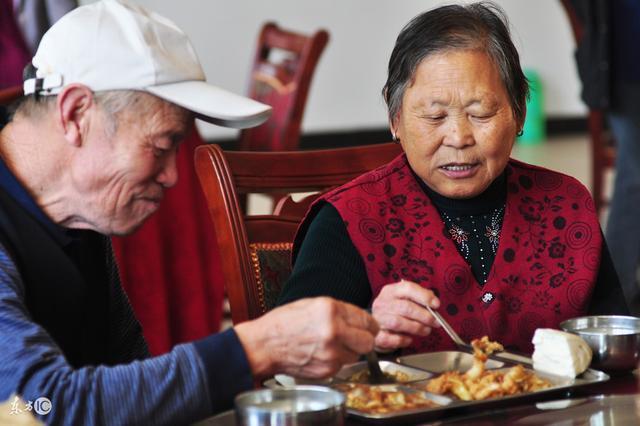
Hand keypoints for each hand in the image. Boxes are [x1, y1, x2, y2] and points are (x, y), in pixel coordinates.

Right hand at [235, 297, 377, 378]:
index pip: (366, 319)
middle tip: (356, 338)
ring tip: (331, 345)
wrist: (265, 345)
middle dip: (364, 340)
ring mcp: (331, 352)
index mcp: (331, 310)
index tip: (369, 327)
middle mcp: (334, 331)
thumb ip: (338, 311)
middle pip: (369, 341)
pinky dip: (336, 361)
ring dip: (349, 351)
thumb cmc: (284, 323)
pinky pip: (342, 365)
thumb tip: (359, 319)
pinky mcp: (327, 369)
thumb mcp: (312, 305)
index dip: (369, 325)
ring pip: (357, 355)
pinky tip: (321, 354)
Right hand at [371, 279, 440, 350]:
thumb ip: (419, 298)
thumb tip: (434, 303)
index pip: (408, 288)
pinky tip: (410, 339)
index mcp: (391, 291)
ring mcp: (378, 319)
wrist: (375, 326)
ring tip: (426, 330)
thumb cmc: (395, 312)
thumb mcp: (404, 299)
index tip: (436, 304)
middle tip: (435, 322)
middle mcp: (382, 303)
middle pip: (405, 307)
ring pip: (398, 322)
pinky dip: (404, 340)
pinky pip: (392, 338)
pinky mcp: (378, 335)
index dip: (424, 296)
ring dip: (417, 327)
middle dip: (424, 315)